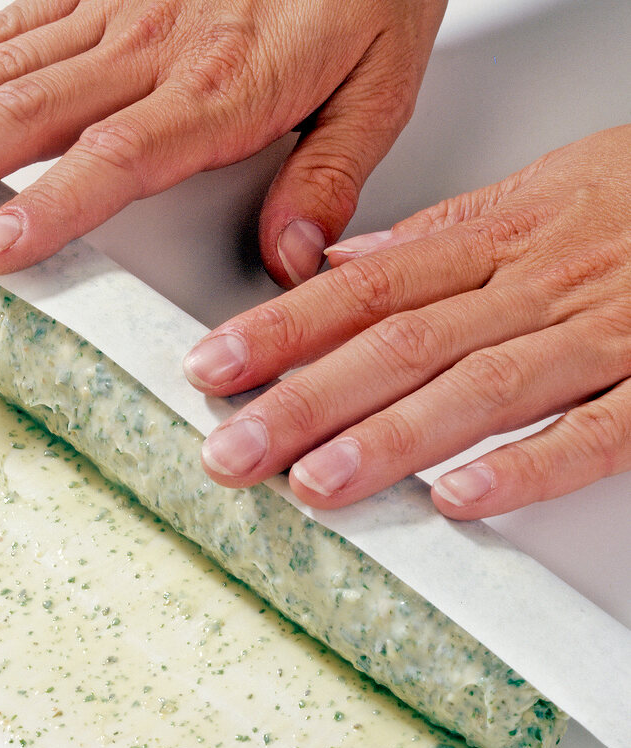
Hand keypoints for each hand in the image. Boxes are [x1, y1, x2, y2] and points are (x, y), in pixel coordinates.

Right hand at [0, 0, 445, 284]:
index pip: (115, 158)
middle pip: (26, 113)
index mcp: (220, 86)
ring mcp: (114, 5)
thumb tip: (290, 260)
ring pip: (0, 67)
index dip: (45, 206)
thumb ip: (329, 174)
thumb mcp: (382, 84)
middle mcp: (152, 44)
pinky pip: (9, 18)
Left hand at [183, 126, 630, 519]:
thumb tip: (344, 265)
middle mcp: (534, 285)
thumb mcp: (537, 192)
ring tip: (316, 484)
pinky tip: (462, 499)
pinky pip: (598, 427)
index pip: (363, 287)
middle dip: (305, 401)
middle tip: (233, 451)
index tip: (212, 368)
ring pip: (479, 386)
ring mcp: (600, 334)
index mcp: (496, 239)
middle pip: (399, 344)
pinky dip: (530, 464)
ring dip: (391, 438)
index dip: (281, 330)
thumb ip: (439, 237)